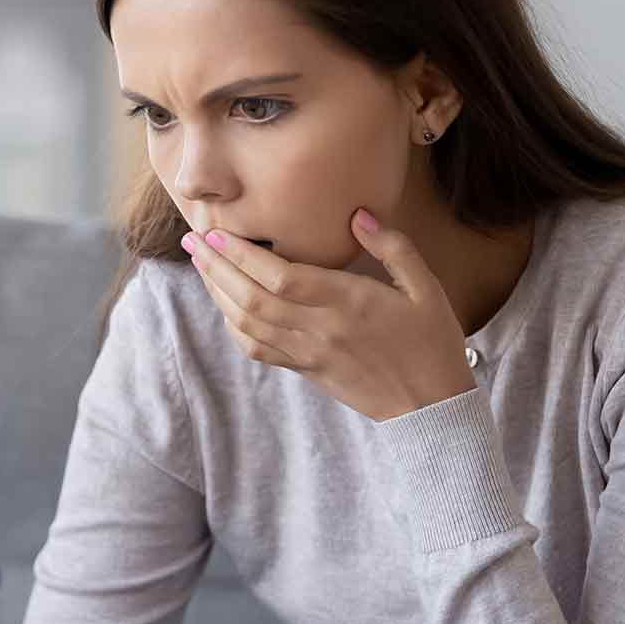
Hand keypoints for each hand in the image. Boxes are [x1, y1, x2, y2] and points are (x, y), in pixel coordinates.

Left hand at [182, 207, 475, 421]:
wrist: (431, 409)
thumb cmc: (432, 343)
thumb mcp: (425, 289)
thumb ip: (392, 247)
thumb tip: (358, 214)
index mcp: (348, 303)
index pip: (280, 276)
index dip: (242, 254)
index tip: (217, 232)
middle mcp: (321, 329)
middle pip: (252, 298)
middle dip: (216, 268)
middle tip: (192, 241)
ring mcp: (309, 354)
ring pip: (248, 324)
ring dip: (218, 294)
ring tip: (201, 265)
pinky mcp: (306, 371)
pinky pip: (259, 349)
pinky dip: (235, 327)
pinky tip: (225, 305)